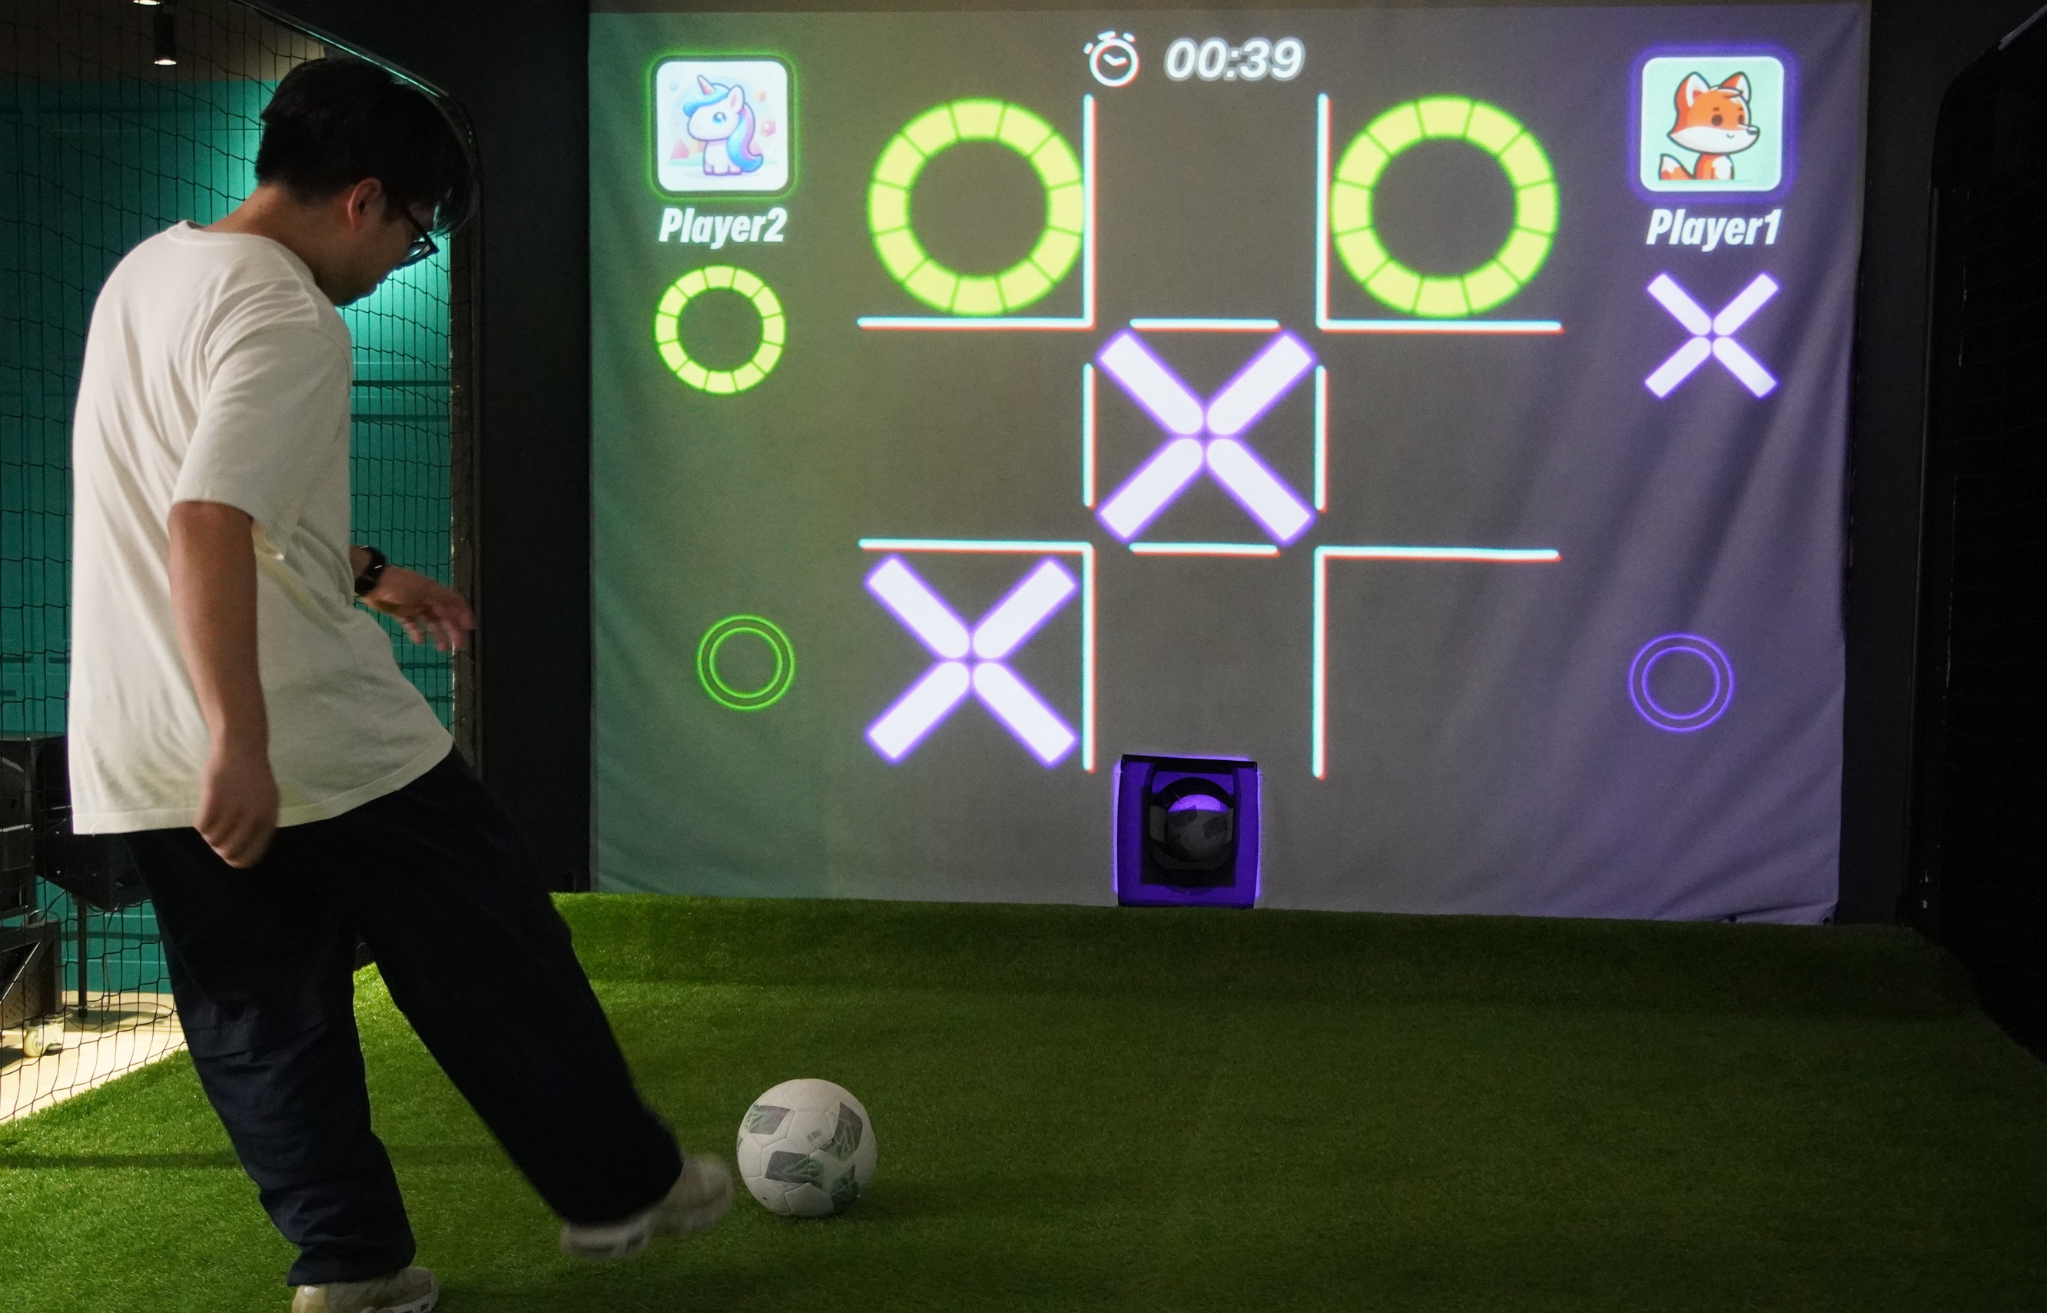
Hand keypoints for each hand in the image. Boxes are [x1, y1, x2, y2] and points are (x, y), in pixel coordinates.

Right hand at [197, 743, 278, 867]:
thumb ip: (259, 826)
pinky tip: (206, 810)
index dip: (236, 859)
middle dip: (219, 847)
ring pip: (212, 840)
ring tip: (214, 816)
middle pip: (228, 852)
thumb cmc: (253, 776)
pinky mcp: (214, 799)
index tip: (228, 852)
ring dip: (209, 832)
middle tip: (217, 833)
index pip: (250, 858)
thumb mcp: (267, 803)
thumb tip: (243, 854)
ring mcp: (233, 809)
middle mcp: (252, 818)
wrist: (242, 748)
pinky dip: (200, 822)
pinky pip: (201, 826)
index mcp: (268, 821)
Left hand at [362, 566, 474, 651]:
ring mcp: (413, 606)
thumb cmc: (401, 585)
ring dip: (438, 635)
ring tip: (441, 648)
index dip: (464, 614)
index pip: (455, 602)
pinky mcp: (401, 613)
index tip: (470, 629)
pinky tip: (420, 642)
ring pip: (430, 623)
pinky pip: (412, 625)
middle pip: (445, 616)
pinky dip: (417, 633)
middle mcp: (427, 599)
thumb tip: (460, 609)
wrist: (372, 582)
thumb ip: (443, 599)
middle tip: (458, 646)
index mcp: (435, 592)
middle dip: (453, 630)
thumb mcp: (425, 590)